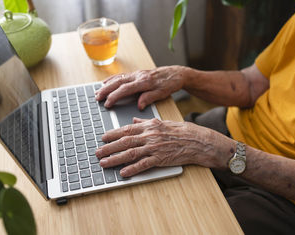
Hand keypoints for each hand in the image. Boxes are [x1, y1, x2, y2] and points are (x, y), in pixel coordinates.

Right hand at [95, 66, 187, 109]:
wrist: (176, 73)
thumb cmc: (170, 84)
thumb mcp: (162, 93)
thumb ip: (149, 98)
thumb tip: (139, 105)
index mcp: (144, 82)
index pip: (125, 89)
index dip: (114, 96)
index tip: (107, 103)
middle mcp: (138, 76)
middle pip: (118, 82)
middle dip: (106, 90)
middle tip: (96, 98)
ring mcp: (137, 74)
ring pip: (118, 78)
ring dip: (106, 85)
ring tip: (97, 92)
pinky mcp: (137, 73)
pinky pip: (121, 76)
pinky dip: (112, 79)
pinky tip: (106, 82)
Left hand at [95, 118, 234, 176]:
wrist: (197, 141)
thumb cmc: (181, 131)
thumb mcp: (162, 122)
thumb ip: (146, 122)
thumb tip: (134, 121)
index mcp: (149, 126)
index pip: (126, 129)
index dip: (112, 134)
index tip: (102, 137)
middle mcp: (149, 136)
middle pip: (124, 142)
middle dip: (108, 147)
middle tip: (97, 152)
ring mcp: (154, 148)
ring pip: (130, 153)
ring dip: (115, 159)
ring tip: (104, 163)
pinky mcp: (160, 159)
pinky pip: (143, 164)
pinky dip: (132, 168)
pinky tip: (123, 172)